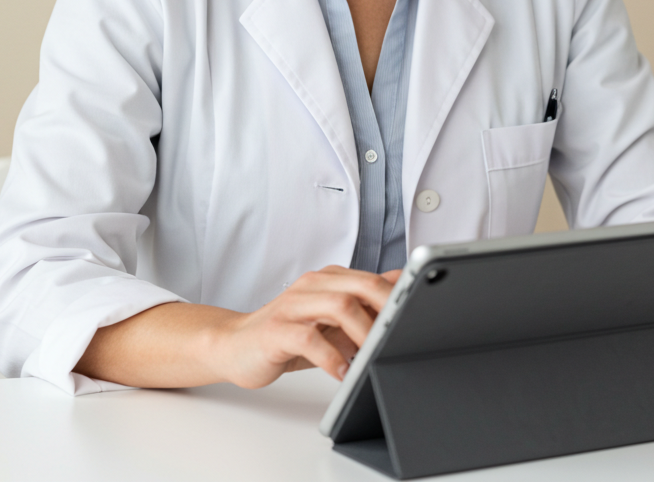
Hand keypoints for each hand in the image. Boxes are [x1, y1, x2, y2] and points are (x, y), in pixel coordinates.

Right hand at [209, 265, 400, 388]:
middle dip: (386, 310)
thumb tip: (401, 289)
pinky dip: (331, 357)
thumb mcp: (330, 319)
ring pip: (338, 306)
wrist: (234, 344)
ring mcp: (293, 306)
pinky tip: (341, 373)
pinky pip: (308, 338)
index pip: (371, 279)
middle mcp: (311, 286)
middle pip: (359, 286)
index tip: (418, 320)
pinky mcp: (276, 330)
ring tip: (373, 356)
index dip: (397, 298)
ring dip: (362, 333)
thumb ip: (361, 305)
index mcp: (328, 280)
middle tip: (402, 336)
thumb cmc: (287, 335)